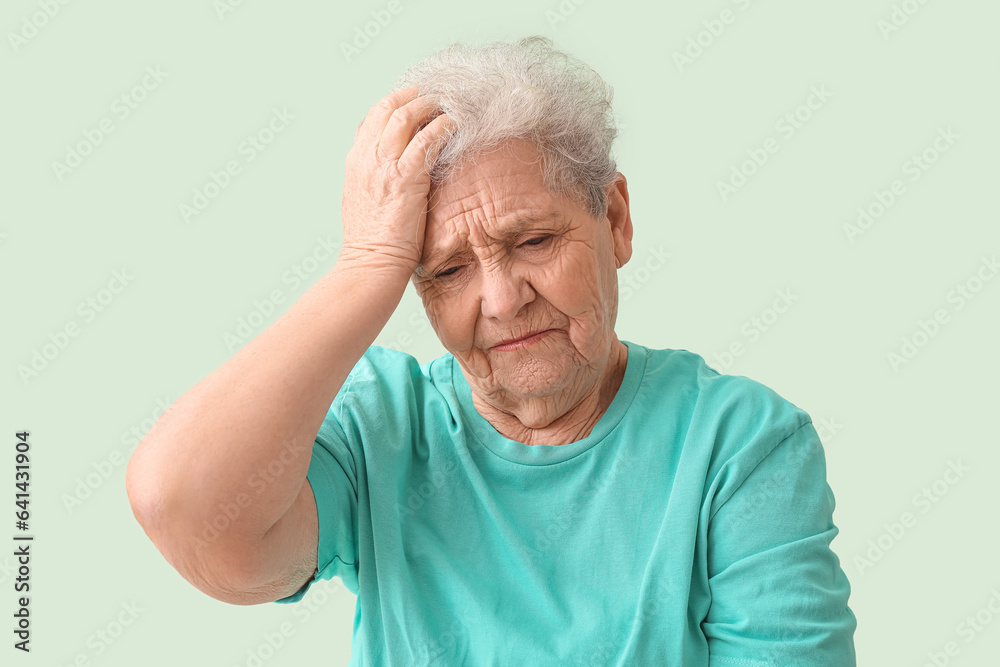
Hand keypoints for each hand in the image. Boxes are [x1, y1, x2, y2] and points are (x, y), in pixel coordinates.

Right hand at [338, 85, 454, 275]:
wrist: (371, 265)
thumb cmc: (374, 242)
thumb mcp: (366, 201)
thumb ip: (377, 178)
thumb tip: (396, 167)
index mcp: (356, 161)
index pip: (373, 117)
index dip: (397, 102)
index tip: (416, 99)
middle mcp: (366, 157)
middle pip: (388, 108)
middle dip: (415, 95)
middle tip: (438, 93)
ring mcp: (382, 166)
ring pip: (405, 116)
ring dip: (430, 105)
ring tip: (450, 103)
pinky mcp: (404, 178)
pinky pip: (426, 140)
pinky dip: (443, 126)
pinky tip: (457, 124)